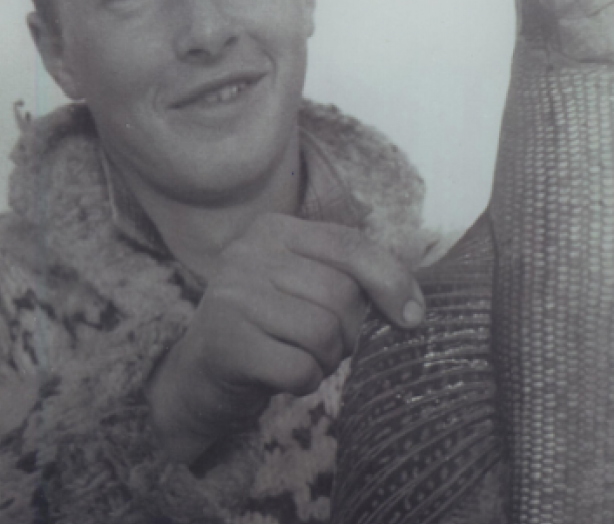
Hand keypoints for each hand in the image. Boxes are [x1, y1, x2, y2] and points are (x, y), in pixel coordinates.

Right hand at [146, 213, 425, 462]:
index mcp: (272, 229)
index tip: (413, 316)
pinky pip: (300, 368)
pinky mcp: (227, 342)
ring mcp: (232, 295)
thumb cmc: (268, 328)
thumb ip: (350, 278)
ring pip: (324, 333)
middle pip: (341, 295)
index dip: (392, 282)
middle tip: (323, 346)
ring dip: (325, 360)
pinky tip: (282, 378)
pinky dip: (304, 383)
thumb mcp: (305, 287)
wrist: (200, 374)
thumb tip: (412, 305)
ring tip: (300, 358)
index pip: (351, 246)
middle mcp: (247, 253)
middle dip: (348, 332)